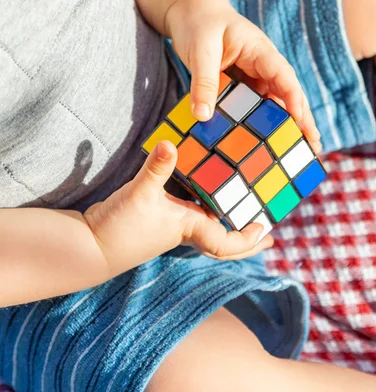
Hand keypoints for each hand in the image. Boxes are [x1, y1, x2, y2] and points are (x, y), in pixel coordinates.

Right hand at [84, 141, 271, 273]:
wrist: (90, 246)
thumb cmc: (118, 227)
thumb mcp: (138, 194)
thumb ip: (155, 169)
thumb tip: (168, 144)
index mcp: (190, 229)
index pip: (226, 242)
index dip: (247, 238)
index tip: (264, 228)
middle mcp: (187, 231)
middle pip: (225, 245)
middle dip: (248, 243)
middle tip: (267, 235)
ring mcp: (176, 229)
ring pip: (212, 233)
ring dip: (232, 228)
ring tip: (248, 216)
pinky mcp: (163, 222)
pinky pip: (196, 220)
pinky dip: (209, 213)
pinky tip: (211, 201)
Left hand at [165, 0, 321, 152]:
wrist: (190, 12)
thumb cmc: (198, 24)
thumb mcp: (200, 51)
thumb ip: (203, 83)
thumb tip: (203, 116)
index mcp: (260, 51)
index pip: (283, 76)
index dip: (293, 99)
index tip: (299, 122)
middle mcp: (264, 65)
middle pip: (289, 94)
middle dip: (303, 120)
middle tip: (314, 146)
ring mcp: (257, 76)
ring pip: (278, 103)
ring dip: (289, 125)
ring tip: (301, 150)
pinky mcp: (246, 85)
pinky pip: (259, 106)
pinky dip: (268, 123)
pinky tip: (272, 141)